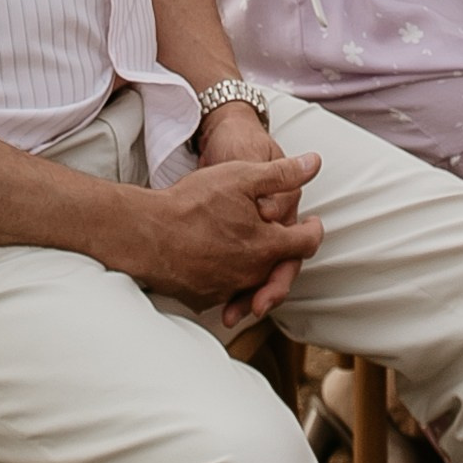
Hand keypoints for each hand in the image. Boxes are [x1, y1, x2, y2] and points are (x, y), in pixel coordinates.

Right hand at [114, 148, 323, 326]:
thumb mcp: (242, 176)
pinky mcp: (204, 298)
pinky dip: (233, 279)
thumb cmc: (194, 202)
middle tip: (286, 236)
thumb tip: (315, 164)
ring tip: (253, 248)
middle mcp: (251, 274)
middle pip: (281, 267)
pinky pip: (228, 291)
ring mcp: (227, 289)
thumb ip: (282, 174)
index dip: (313, 229)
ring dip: (260, 267)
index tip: (311, 222)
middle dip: (287, 252)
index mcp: (267, 245)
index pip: (306, 243)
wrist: (147, 233)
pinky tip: (225, 262)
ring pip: (255, 282)